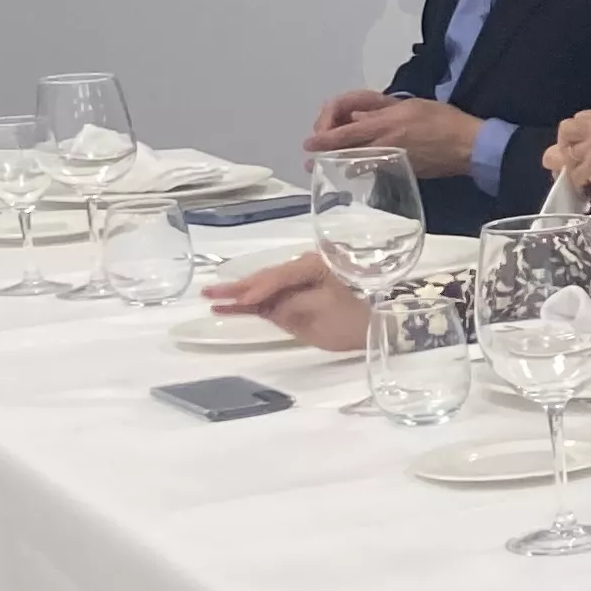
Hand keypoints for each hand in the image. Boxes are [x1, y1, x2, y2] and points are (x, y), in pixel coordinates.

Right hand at [202, 253, 372, 352]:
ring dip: (238, 294)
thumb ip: (296, 305)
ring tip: (210, 297)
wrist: (381, 325)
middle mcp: (302, 269)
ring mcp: (295, 285)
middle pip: (267, 278)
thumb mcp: (328, 310)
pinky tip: (225, 308)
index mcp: (315, 265)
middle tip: (210, 292)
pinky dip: (247, 305)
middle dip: (241, 288)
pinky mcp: (292, 301)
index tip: (242, 300)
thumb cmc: (358, 315)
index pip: (280, 276)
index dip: (260, 288)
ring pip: (262, 289)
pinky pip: (266, 301)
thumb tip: (269, 306)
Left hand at [313, 93, 486, 179]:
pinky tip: (355, 170)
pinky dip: (360, 169)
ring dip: (339, 166)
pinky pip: (374, 170)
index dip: (324, 140)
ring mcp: (393, 161)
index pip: (346, 134)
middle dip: (326, 156)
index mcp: (386, 124)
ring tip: (328, 167)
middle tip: (310, 161)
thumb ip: (380, 110)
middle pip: (347, 152)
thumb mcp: (410, 105)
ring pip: (358, 164)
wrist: (470, 146)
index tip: (309, 145)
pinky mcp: (402, 172)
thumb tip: (356, 117)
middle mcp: (386, 144)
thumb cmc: (444, 119)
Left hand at [546, 108, 590, 189]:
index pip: (575, 120)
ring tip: (579, 175)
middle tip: (571, 158)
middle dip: (565, 146)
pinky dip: (579, 183)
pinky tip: (587, 187)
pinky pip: (574, 175)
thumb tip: (588, 133)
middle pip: (565, 133)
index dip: (574, 134)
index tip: (578, 143)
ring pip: (565, 157)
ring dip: (570, 167)